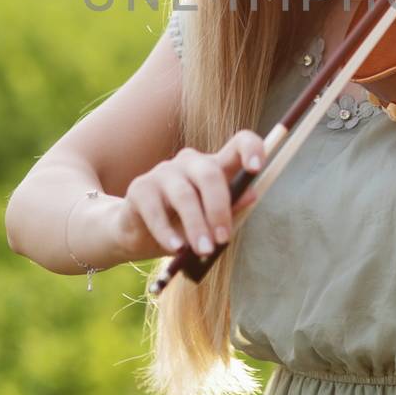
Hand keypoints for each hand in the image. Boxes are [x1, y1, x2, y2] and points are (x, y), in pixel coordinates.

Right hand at [112, 130, 267, 262]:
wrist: (138, 234)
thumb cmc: (182, 226)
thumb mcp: (210, 223)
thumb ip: (231, 208)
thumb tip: (252, 195)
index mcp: (214, 167)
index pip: (238, 143)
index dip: (251, 149)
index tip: (257, 168)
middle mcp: (190, 162)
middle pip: (210, 174)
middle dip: (219, 209)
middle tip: (222, 240)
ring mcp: (163, 172)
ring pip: (184, 195)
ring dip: (196, 226)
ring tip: (202, 251)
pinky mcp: (140, 187)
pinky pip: (155, 210)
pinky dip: (167, 232)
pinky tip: (176, 248)